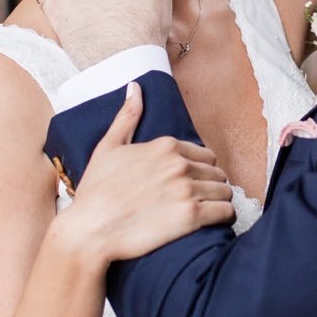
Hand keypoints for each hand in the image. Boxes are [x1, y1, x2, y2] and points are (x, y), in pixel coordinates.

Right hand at [60, 84, 234, 267]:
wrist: (90, 228)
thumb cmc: (96, 190)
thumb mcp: (108, 147)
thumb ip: (127, 117)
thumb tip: (135, 87)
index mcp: (165, 146)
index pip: (205, 155)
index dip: (200, 170)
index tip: (190, 183)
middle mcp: (179, 164)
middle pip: (217, 173)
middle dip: (211, 185)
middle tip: (197, 199)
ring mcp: (186, 190)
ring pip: (225, 192)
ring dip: (219, 201)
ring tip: (206, 211)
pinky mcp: (191, 216)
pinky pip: (226, 212)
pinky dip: (223, 217)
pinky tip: (212, 222)